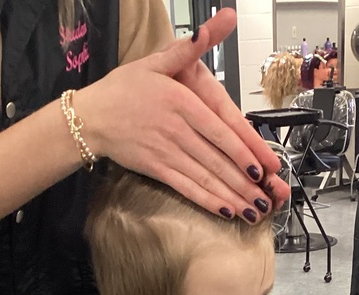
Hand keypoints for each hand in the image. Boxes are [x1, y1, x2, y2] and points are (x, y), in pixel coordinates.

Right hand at [75, 10, 289, 220]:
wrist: (90, 117)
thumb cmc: (124, 89)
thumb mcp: (157, 61)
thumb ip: (192, 46)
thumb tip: (220, 20)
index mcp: (181, 102)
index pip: (220, 130)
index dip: (244, 151)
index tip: (264, 166)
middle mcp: (177, 130)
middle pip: (217, 159)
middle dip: (245, 181)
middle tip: (268, 196)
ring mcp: (166, 153)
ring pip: (205, 177)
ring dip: (232, 195)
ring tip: (254, 209)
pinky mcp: (156, 170)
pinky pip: (187, 188)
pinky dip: (207, 201)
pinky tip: (225, 210)